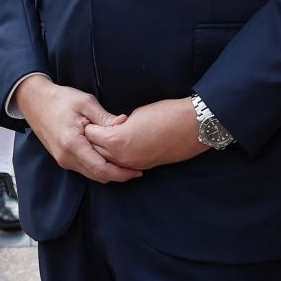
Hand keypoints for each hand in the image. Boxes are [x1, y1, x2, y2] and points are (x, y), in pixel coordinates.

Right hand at [14, 74, 140, 183]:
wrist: (35, 102)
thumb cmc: (60, 100)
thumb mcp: (86, 103)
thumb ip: (105, 118)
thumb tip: (125, 124)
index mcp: (72, 144)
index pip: (101, 169)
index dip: (121, 173)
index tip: (137, 170)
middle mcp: (66, 157)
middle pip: (98, 176)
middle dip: (119, 176)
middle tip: (137, 169)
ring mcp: (63, 160)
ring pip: (91, 175)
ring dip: (109, 172)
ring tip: (127, 164)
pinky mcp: (63, 158)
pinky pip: (84, 168)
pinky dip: (99, 167)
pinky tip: (111, 159)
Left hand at [83, 97, 207, 171]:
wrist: (191, 127)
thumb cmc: (164, 114)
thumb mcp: (135, 115)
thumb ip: (118, 126)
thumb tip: (112, 130)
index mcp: (117, 140)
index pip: (90, 135)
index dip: (90, 124)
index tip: (90, 117)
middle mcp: (122, 157)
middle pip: (95, 151)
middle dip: (93, 140)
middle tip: (94, 128)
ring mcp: (133, 164)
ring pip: (108, 161)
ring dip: (104, 151)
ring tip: (105, 138)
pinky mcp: (144, 166)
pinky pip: (122, 165)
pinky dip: (117, 158)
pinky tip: (119, 149)